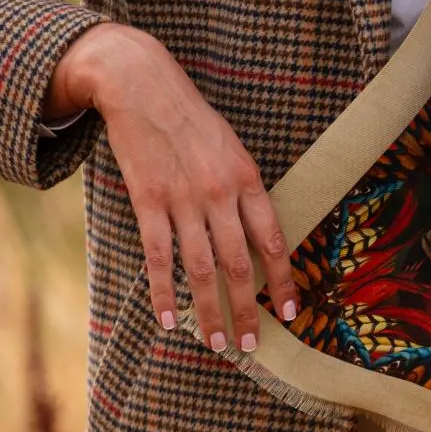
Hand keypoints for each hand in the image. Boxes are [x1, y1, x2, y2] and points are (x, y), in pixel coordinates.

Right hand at [49, 23, 300, 346]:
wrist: (142, 85)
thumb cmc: (192, 120)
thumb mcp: (232, 148)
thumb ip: (245, 191)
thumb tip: (258, 239)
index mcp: (248, 178)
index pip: (273, 242)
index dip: (281, 282)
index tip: (288, 314)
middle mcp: (220, 192)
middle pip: (238, 265)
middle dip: (246, 311)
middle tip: (250, 346)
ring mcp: (183, 198)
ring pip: (201, 269)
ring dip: (210, 312)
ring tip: (217, 342)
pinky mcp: (148, 200)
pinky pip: (159, 257)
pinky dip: (165, 292)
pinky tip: (170, 320)